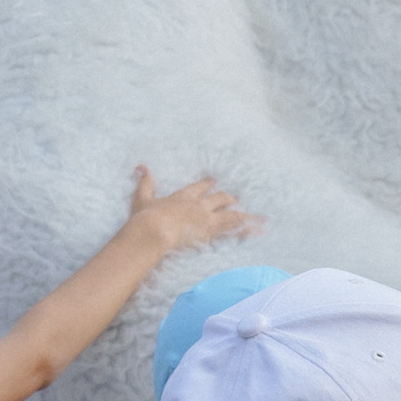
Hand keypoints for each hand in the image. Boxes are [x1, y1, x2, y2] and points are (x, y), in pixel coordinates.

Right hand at [124, 166, 259, 259]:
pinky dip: (247, 230)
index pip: (198, 188)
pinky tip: (259, 230)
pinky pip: (234, 231)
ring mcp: (207, 219)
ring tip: (257, 216)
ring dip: (244, 215)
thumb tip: (142, 167)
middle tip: (234, 198)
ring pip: (230, 215)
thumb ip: (145, 184)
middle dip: (227, 198)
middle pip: (218, 199)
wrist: (153, 231)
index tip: (214, 181)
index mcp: (183, 197)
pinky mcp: (212, 233)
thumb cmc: (146, 218)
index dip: (207, 184)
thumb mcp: (142, 199)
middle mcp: (198, 206)